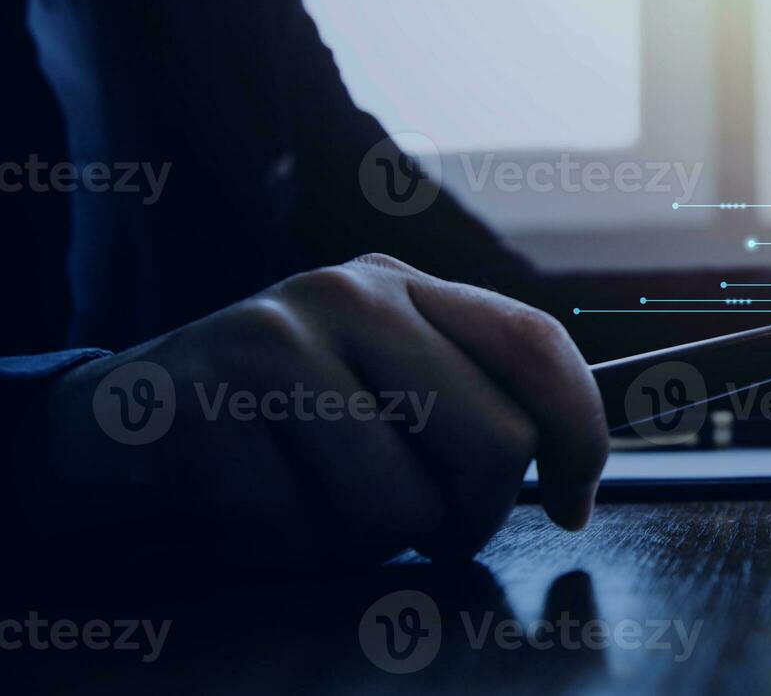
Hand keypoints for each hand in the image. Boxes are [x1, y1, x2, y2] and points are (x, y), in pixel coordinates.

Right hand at [15, 255, 607, 566]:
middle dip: (469, 517)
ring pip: (401, 506)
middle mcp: (350, 295)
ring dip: (366, 545)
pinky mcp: (209, 404)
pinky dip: (285, 550)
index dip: (581, 434)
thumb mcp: (380, 390)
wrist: (121, 428)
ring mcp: (275, 340)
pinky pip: (302, 534)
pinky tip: (249, 506)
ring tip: (316, 505)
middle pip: (493, 443)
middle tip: (423, 530)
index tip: (575, 502)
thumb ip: (468, 406)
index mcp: (407, 289)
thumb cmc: (279, 427)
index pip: (537, 345)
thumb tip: (574, 472)